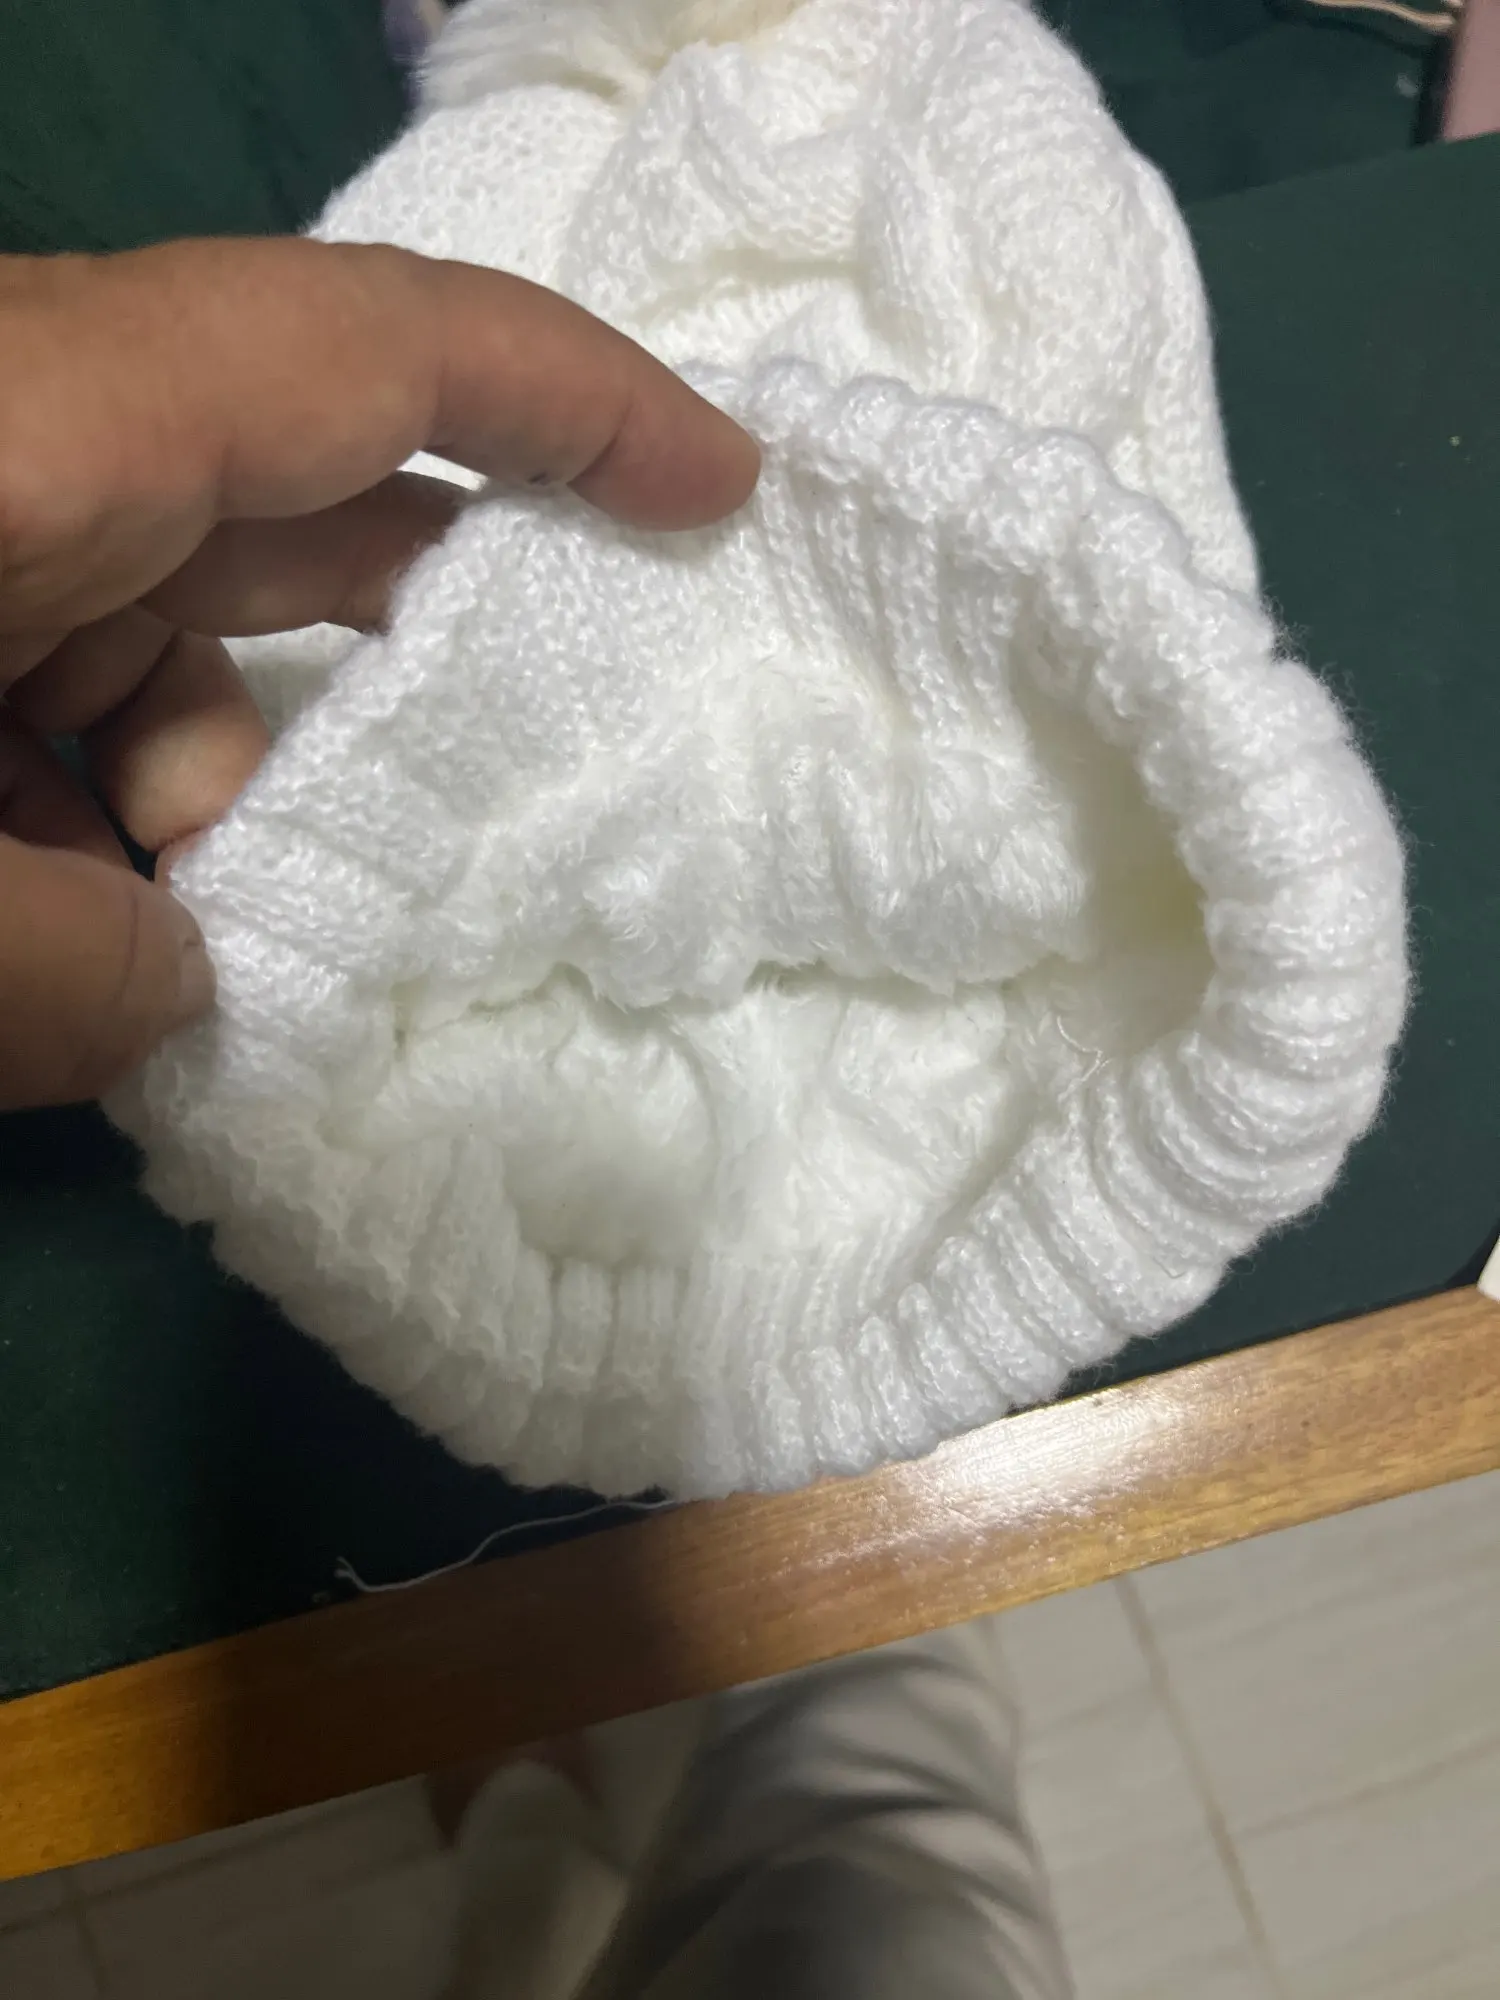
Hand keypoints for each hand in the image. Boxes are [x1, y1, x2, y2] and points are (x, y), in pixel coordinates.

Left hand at [0, 239, 758, 1109]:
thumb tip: (195, 998)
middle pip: (290, 494)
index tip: (724, 495)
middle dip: (419, 655)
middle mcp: (16, 426)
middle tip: (536, 768)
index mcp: (37, 430)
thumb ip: (92, 977)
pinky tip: (68, 923)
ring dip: (213, 781)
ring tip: (200, 942)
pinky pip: (47, 652)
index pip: (368, 349)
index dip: (575, 404)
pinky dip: (89, 790)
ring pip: (157, 608)